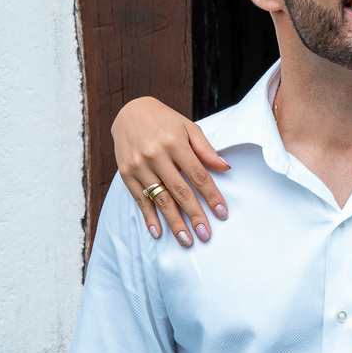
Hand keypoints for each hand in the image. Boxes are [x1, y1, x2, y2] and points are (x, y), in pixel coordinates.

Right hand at [113, 97, 229, 246]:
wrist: (129, 112)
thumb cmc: (165, 120)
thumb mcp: (188, 127)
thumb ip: (206, 149)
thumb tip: (226, 168)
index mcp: (175, 142)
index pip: (198, 175)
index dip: (211, 195)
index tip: (222, 213)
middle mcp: (156, 155)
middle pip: (180, 191)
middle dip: (194, 215)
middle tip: (206, 235)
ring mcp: (139, 166)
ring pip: (160, 199)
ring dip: (173, 222)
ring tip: (186, 240)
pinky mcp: (126, 174)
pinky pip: (140, 199)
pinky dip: (148, 217)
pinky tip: (158, 232)